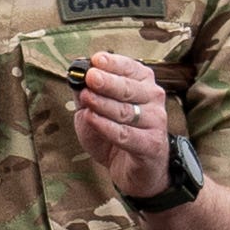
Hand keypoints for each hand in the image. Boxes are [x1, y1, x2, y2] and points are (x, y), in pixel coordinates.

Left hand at [68, 45, 180, 203]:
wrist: (133, 169)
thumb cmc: (116, 132)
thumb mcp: (95, 108)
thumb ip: (86, 90)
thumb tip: (74, 70)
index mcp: (143, 83)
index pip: (130, 68)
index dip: (113, 63)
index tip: (96, 59)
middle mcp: (153, 99)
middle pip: (128, 89)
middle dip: (108, 82)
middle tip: (90, 77)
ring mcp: (155, 122)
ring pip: (126, 112)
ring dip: (103, 104)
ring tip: (85, 98)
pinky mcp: (151, 145)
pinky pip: (126, 134)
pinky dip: (106, 126)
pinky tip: (91, 119)